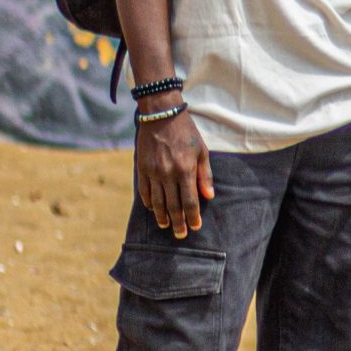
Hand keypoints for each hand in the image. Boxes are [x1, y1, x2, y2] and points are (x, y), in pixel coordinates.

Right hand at [135, 110, 212, 239]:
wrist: (161, 115)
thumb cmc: (186, 133)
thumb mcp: (202, 151)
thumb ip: (205, 175)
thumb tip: (209, 196)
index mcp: (185, 170)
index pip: (190, 201)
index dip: (193, 216)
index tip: (196, 227)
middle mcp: (168, 174)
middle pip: (173, 206)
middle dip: (178, 223)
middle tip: (181, 235)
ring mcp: (153, 172)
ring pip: (157, 202)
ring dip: (162, 217)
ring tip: (166, 226)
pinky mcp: (142, 168)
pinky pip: (145, 191)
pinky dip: (149, 203)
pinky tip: (153, 210)